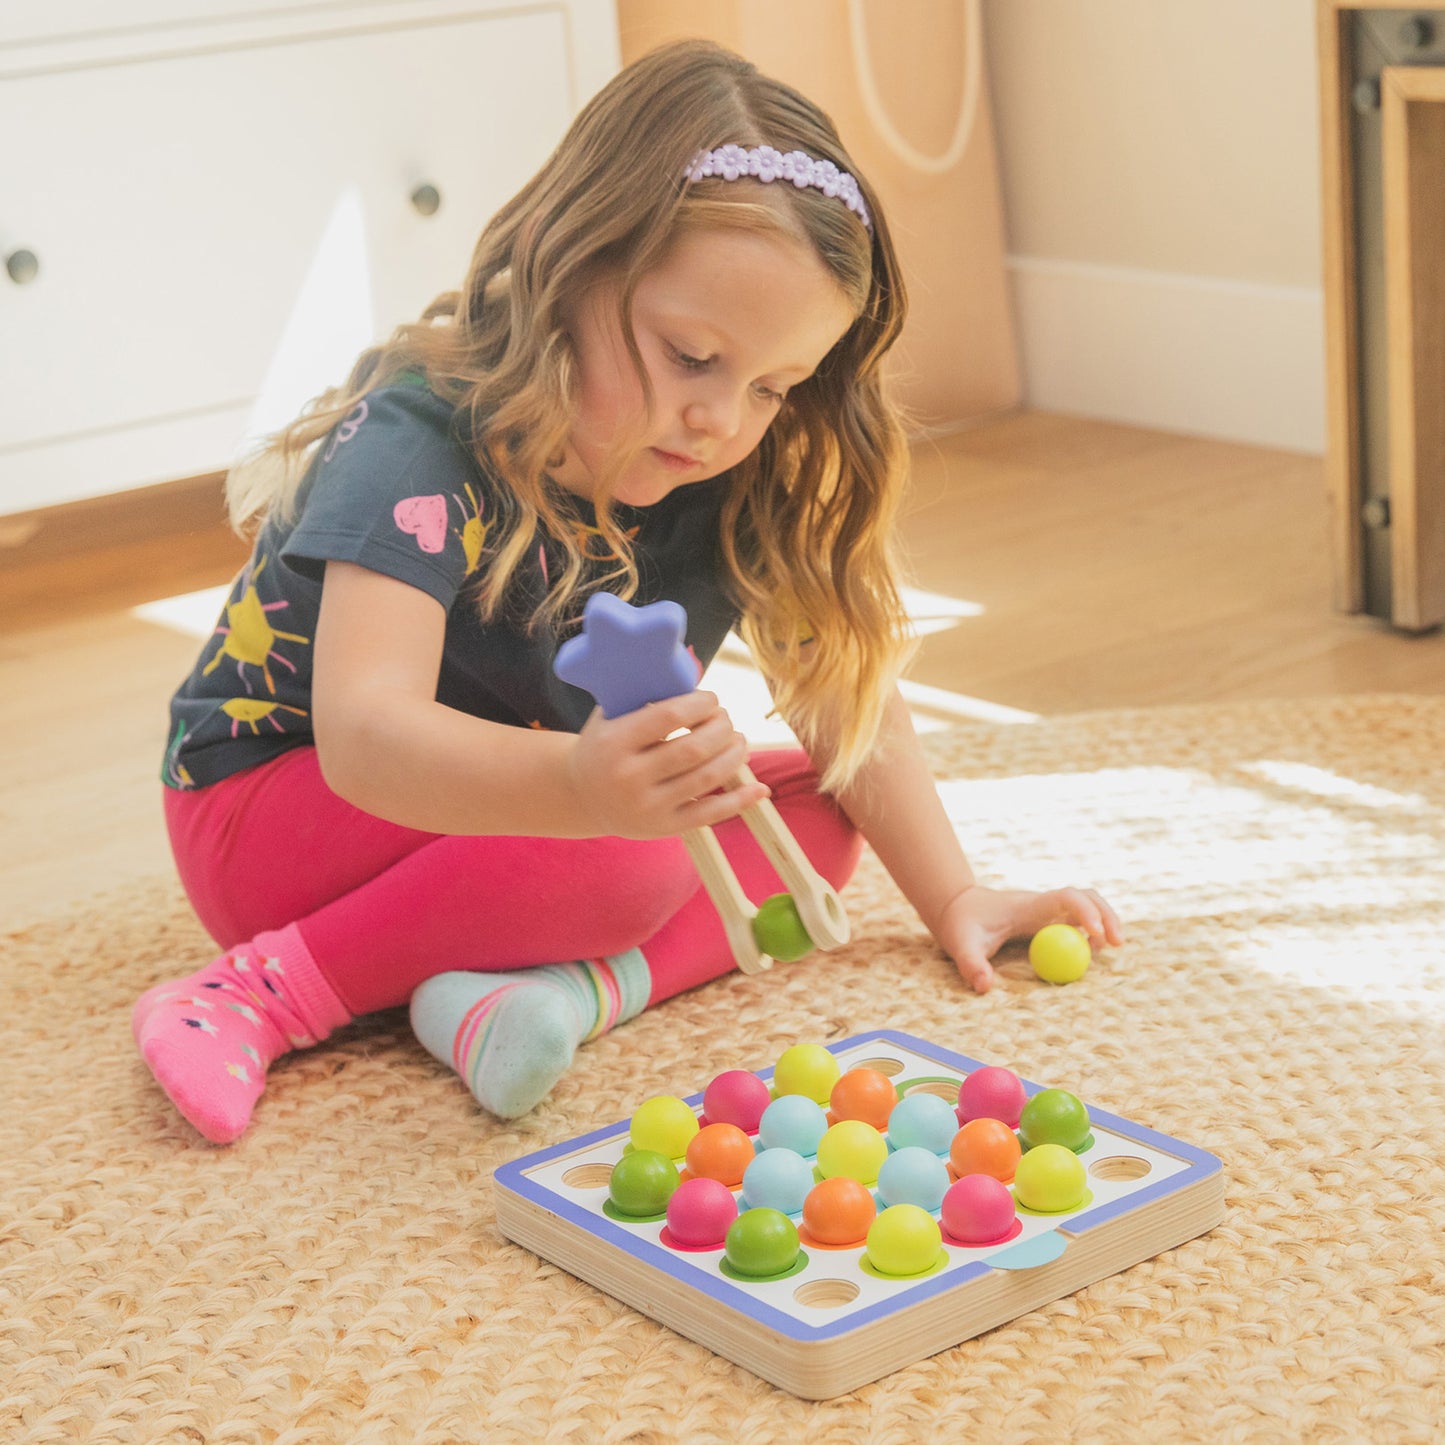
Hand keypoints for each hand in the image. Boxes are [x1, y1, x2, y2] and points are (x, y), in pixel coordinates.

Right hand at [565, 691, 769, 838]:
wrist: (581, 795)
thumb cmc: (603, 746)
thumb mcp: (610, 715)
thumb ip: (645, 695)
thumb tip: (695, 671)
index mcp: (614, 743)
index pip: (669, 717)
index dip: (701, 704)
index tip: (711, 699)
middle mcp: (630, 777)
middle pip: (694, 748)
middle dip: (722, 728)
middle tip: (726, 719)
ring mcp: (648, 807)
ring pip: (707, 777)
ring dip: (734, 755)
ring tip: (738, 740)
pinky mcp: (664, 828)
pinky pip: (710, 814)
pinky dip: (740, 800)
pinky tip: (760, 787)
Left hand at [933, 885, 1124, 994]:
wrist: (958, 907)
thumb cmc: (962, 925)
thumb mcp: (961, 946)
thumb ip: (971, 965)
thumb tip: (985, 986)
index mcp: (1029, 906)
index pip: (1066, 897)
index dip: (1085, 912)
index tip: (1094, 935)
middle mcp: (1044, 904)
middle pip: (1087, 898)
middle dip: (1107, 915)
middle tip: (1118, 944)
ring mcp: (1048, 911)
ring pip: (1087, 906)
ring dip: (1104, 921)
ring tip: (1112, 946)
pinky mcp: (1048, 920)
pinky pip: (1078, 921)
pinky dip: (1092, 931)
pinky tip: (1093, 948)